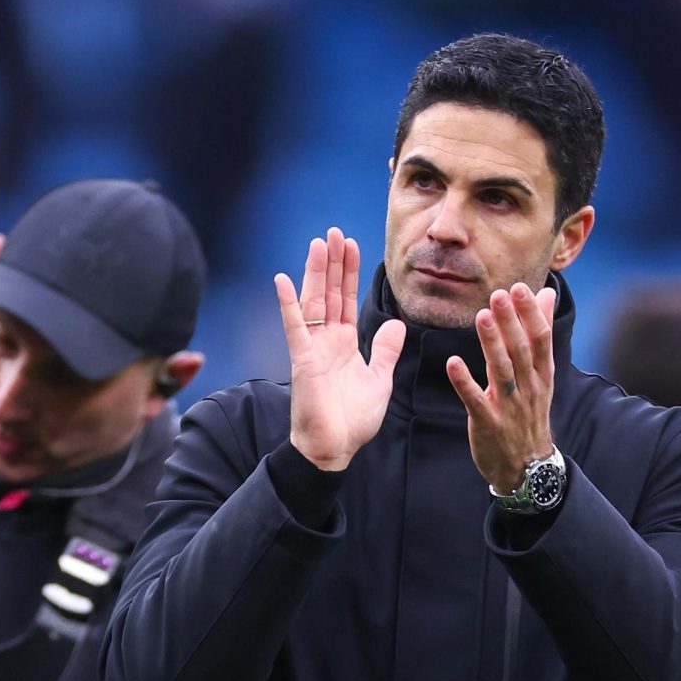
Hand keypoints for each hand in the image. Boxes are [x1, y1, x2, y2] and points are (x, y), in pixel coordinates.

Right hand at [275, 227, 405, 470]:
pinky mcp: (302, 361)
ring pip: (314, 302)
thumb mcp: (379, 380)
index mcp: (344, 343)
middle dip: (333, 263)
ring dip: (315, 273)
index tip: (351, 245)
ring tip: (319, 243)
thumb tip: (396, 324)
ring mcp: (313, 348)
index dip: (349, 273)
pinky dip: (289, 304)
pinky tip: (284, 280)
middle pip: (329, 293)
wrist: (335, 448)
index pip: (346, 300)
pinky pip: (295, 328)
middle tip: (334, 232)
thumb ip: (385, 351)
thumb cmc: (353, 419)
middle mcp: (327, 340)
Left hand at [446, 282, 557, 490]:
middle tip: (499, 294)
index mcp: (541, 376)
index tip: (521, 288)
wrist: (526, 467)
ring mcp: (509, 407)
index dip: (531, 314)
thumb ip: (540, 335)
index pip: (540, 340)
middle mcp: (528, 389)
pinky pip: (475, 400)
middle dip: (511, 322)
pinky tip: (452, 363)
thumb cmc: (529, 414)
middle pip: (521, 351)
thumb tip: (547, 296)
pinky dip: (464, 382)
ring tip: (481, 317)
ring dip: (491, 344)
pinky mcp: (488, 423)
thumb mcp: (541, 377)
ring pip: (501, 371)